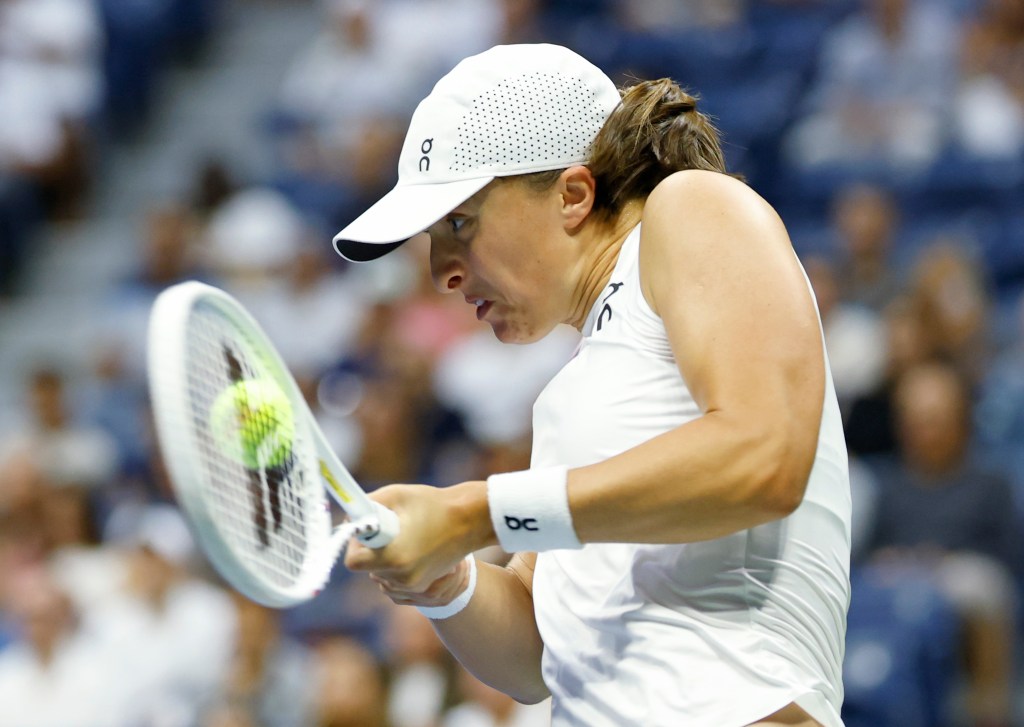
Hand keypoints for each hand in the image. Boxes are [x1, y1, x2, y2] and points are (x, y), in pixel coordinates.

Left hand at [344, 481, 491, 603]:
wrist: (469, 520)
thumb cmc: (432, 504)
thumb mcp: (394, 495)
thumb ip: (365, 506)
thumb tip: (349, 516)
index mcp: (393, 557)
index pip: (353, 562)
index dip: (354, 544)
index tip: (366, 530)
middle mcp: (402, 578)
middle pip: (367, 568)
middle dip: (371, 549)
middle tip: (388, 530)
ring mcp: (413, 586)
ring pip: (380, 575)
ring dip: (383, 559)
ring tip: (405, 538)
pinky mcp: (422, 588)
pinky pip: (394, 582)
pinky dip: (395, 568)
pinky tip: (411, 550)